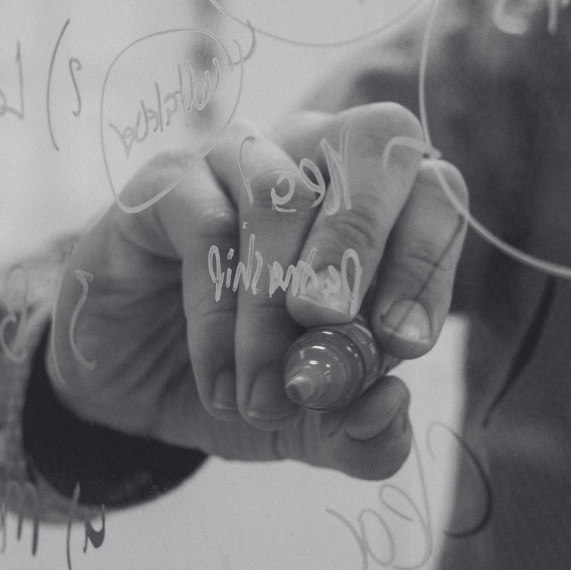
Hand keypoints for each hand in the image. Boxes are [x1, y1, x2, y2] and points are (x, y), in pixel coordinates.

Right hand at [45, 102, 467, 479]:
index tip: (402, 344)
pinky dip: (218, 316)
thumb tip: (391, 405)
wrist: (134, 385)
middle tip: (332, 324)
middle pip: (375, 139)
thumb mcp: (313, 425)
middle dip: (363, 239)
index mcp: (380, 204)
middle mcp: (318, 158)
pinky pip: (207, 225)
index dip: (429, 261)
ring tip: (264, 397)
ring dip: (275, 308)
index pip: (436, 193)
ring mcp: (243, 158)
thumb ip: (362, 430)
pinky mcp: (170, 180)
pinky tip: (219, 381)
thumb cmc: (247, 379)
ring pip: (284, 196)